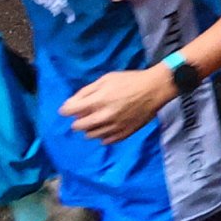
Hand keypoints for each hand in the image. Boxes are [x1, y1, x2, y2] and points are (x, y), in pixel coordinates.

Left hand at [64, 63, 179, 141]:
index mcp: (98, 101)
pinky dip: (103, 135)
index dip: (66, 109)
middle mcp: (103, 117)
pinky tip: (107, 127)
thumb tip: (71, 103)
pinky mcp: (123, 134)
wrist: (154, 90)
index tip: (67, 109)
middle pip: (78, 127)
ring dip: (89, 128)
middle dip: (77, 120)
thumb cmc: (129, 81)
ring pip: (91, 135)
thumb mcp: (106, 79)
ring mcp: (113, 128)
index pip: (70, 111)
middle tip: (83, 114)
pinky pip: (106, 141)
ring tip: (97, 119)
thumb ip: (87, 91)